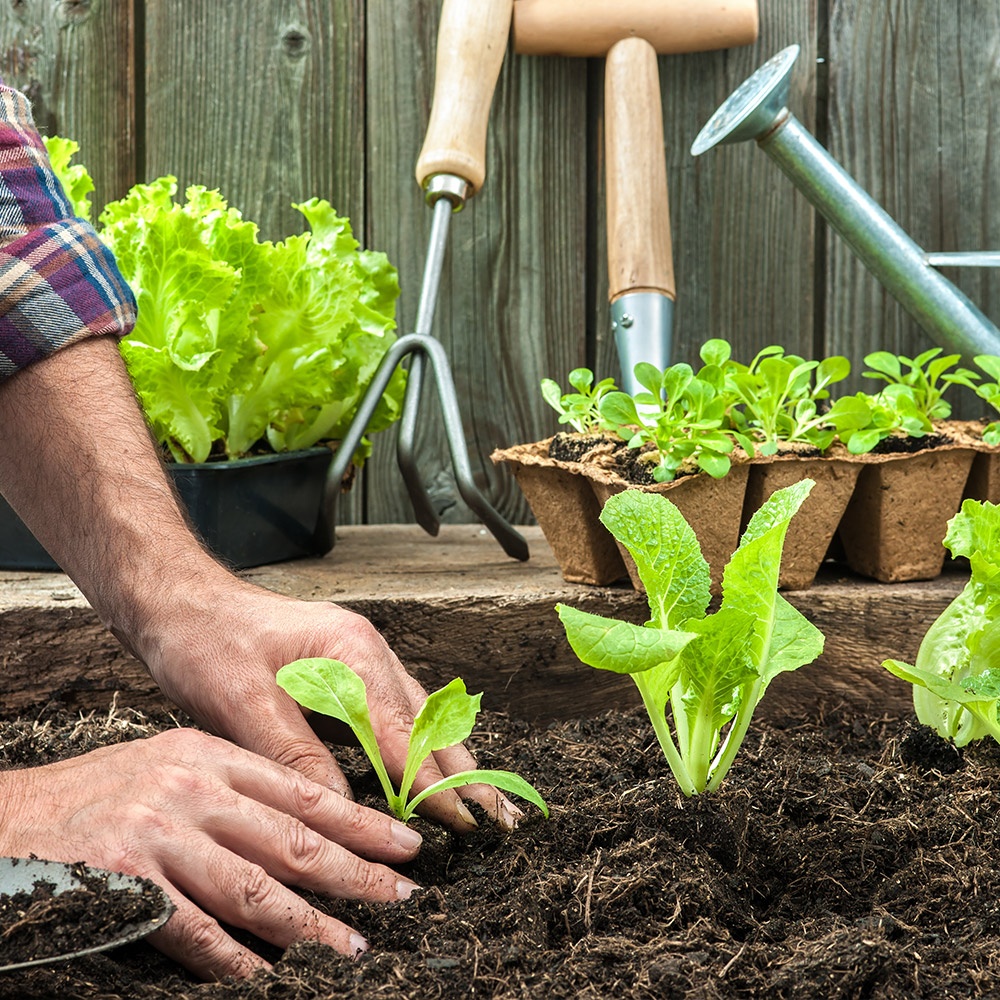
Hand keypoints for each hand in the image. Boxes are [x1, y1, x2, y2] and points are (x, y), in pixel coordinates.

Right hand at [0, 729, 422, 979]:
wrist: (8, 818)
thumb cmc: (97, 795)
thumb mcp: (168, 767)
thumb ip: (230, 790)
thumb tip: (301, 828)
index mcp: (209, 755)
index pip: (303, 792)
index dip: (360, 823)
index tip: (404, 845)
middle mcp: (191, 789)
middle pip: (292, 839)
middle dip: (355, 872)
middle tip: (401, 895)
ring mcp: (158, 834)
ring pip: (254, 888)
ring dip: (310, 925)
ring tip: (353, 946)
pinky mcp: (125, 881)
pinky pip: (193, 930)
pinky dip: (231, 958)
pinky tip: (262, 975)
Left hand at [129, 574, 522, 832]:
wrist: (179, 599)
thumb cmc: (205, 640)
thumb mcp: (242, 702)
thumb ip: (296, 755)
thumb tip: (341, 810)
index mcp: (351, 652)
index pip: (404, 732)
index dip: (434, 782)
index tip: (464, 821)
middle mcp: (367, 651)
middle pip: (428, 720)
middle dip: (463, 771)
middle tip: (498, 817)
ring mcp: (359, 656)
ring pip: (418, 715)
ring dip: (448, 759)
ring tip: (480, 800)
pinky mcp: (346, 668)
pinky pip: (395, 710)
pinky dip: (417, 745)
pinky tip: (428, 768)